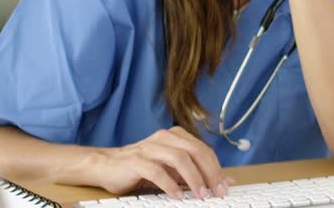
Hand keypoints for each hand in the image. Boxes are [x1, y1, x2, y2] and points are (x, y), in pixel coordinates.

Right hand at [91, 126, 232, 199]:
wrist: (108, 164)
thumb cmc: (142, 166)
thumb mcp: (172, 169)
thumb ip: (195, 172)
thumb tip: (225, 182)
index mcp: (174, 136)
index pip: (202, 149)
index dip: (216, 168)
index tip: (224, 187)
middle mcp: (164, 137)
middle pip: (194, 150)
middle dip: (209, 172)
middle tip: (216, 192)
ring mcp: (150, 147)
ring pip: (178, 158)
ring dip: (193, 178)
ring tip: (200, 195)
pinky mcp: (136, 160)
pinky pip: (157, 171)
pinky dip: (170, 185)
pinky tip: (177, 197)